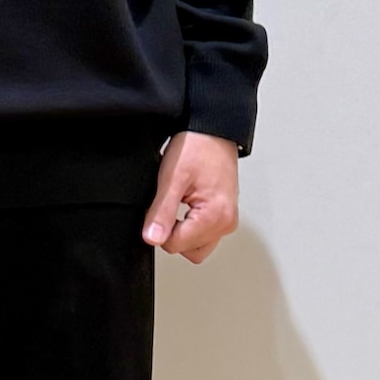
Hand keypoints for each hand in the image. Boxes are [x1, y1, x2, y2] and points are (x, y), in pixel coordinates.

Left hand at [142, 132, 238, 263]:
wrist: (214, 129)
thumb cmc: (197, 146)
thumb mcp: (171, 178)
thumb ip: (161, 212)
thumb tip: (152, 239)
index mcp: (215, 216)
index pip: (174, 245)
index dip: (160, 228)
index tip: (163, 205)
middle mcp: (225, 223)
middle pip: (185, 250)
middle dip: (173, 232)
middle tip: (173, 202)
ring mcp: (227, 221)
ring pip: (195, 248)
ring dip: (183, 232)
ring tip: (182, 203)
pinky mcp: (225, 217)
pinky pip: (203, 236)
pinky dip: (192, 227)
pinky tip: (188, 207)